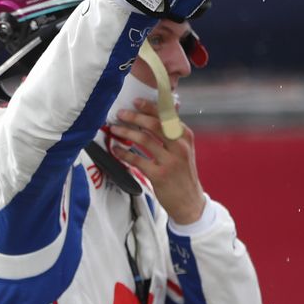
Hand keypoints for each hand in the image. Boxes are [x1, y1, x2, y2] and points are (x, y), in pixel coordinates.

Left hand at [104, 98, 205, 224]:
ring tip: (115, 129)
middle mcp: (180, 146)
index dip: (149, 107)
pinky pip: (137, 160)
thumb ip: (172, 132)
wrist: (189, 201)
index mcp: (185, 136)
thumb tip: (161, 111)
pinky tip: (116, 150)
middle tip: (120, 114)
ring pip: (144, 140)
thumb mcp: (183, 150)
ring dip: (126, 133)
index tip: (135, 101)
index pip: (167, 115)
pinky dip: (124, 153)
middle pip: (154, 124)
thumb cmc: (182, 173)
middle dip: (134, 117)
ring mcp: (170, 161)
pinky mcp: (159, 175)